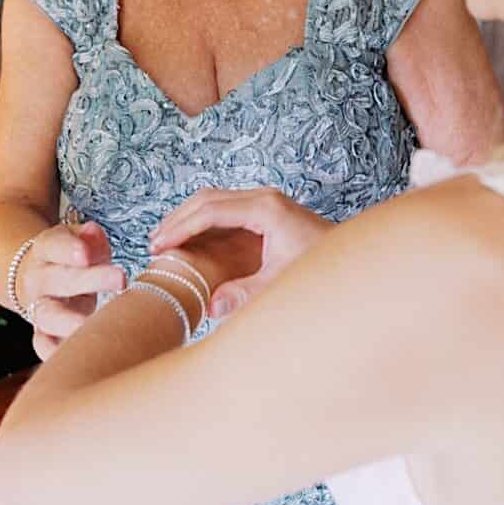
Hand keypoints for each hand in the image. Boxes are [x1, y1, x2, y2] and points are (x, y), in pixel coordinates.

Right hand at [15, 220, 126, 359]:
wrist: (37, 278)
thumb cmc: (73, 260)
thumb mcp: (81, 242)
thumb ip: (90, 239)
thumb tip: (93, 233)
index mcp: (45, 250)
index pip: (54, 245)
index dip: (69, 249)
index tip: (86, 253)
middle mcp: (38, 278)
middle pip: (59, 279)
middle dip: (89, 279)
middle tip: (120, 278)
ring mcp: (38, 307)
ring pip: (47, 315)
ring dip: (69, 322)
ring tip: (92, 326)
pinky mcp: (42, 332)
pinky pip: (43, 344)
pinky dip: (56, 352)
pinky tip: (76, 356)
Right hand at [150, 188, 332, 316]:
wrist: (350, 261)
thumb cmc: (319, 269)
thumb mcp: (280, 284)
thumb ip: (245, 294)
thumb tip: (211, 307)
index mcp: (265, 209)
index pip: (210, 211)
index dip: (180, 228)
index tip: (159, 247)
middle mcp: (263, 198)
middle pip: (207, 199)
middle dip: (177, 221)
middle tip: (154, 245)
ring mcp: (264, 201)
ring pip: (213, 201)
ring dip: (187, 219)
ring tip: (164, 243)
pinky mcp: (265, 211)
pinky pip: (225, 210)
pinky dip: (202, 223)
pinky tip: (189, 243)